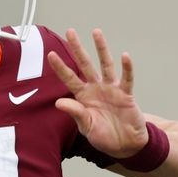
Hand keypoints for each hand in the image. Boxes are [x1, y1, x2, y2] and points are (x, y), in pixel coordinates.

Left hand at [47, 28, 147, 157]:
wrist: (125, 144)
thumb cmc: (103, 136)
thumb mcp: (86, 126)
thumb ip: (75, 113)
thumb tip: (59, 102)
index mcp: (83, 96)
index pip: (69, 78)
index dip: (60, 67)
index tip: (50, 54)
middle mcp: (96, 88)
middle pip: (85, 64)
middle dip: (77, 48)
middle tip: (70, 32)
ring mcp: (111, 89)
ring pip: (105, 65)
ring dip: (101, 49)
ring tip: (96, 32)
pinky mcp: (126, 94)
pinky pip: (127, 78)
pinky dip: (127, 67)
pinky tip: (124, 55)